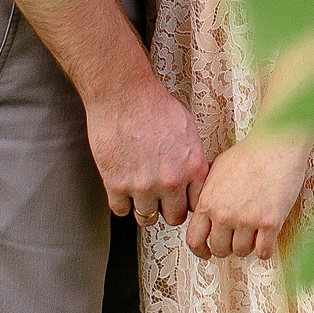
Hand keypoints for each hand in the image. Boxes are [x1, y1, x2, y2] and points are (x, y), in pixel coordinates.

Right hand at [87, 78, 207, 226]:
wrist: (123, 95)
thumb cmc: (155, 105)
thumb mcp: (188, 130)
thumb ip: (193, 159)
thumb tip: (195, 176)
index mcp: (193, 167)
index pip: (197, 204)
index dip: (188, 201)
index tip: (181, 198)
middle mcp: (171, 181)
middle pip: (174, 217)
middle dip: (168, 209)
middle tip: (161, 198)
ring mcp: (143, 186)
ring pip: (147, 218)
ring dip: (144, 207)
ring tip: (141, 193)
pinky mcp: (116, 185)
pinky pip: (121, 210)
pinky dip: (121, 202)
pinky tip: (123, 188)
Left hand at [185, 130, 313, 262]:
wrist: (277, 145)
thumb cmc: (249, 153)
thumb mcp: (216, 168)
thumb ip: (205, 191)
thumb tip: (199, 207)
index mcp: (207, 202)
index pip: (194, 240)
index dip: (200, 250)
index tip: (207, 252)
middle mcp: (223, 214)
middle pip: (219, 249)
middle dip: (227, 247)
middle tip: (235, 240)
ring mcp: (247, 220)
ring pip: (241, 251)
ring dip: (247, 247)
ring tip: (254, 235)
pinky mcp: (270, 222)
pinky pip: (263, 251)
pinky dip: (265, 250)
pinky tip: (267, 239)